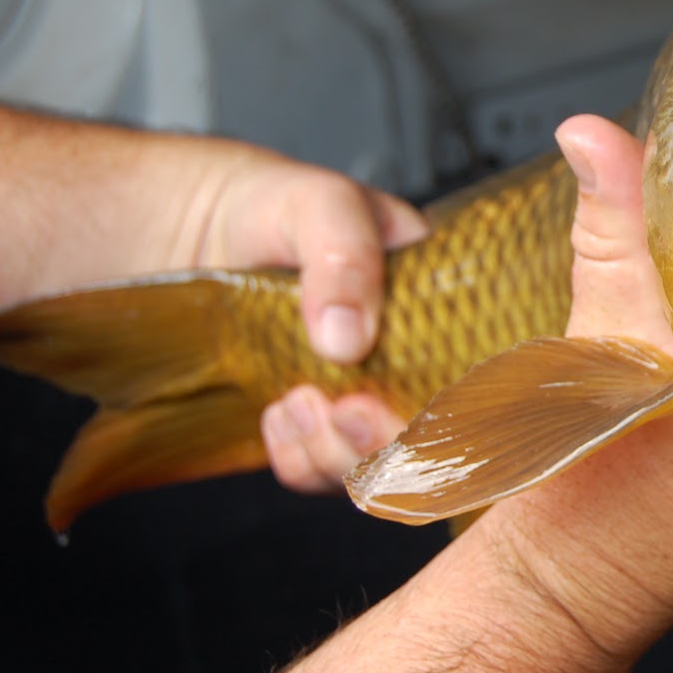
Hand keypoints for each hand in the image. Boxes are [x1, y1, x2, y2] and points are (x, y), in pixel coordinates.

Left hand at [195, 153, 425, 492]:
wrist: (195, 227)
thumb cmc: (275, 203)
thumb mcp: (320, 202)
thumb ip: (344, 256)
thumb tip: (347, 340)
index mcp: (444, 303)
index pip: (477, 378)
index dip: (444, 415)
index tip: (376, 405)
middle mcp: (416, 358)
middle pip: (430, 437)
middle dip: (379, 443)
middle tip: (336, 412)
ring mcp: (367, 394)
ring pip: (377, 464)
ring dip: (334, 454)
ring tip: (292, 403)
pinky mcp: (319, 424)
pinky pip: (323, 470)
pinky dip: (300, 459)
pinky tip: (278, 415)